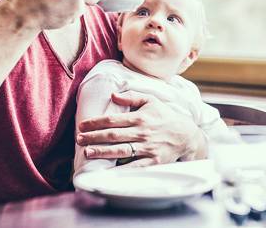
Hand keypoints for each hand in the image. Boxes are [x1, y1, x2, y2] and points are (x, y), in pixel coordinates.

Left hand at [77, 91, 207, 167]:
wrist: (186, 135)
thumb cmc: (166, 116)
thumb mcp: (151, 100)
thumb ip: (132, 96)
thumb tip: (113, 94)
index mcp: (140, 117)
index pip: (113, 120)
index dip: (95, 122)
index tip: (82, 125)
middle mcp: (142, 132)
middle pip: (113, 135)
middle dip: (93, 137)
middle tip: (79, 139)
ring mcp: (147, 148)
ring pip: (120, 150)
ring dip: (102, 152)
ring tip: (88, 151)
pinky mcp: (153, 162)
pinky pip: (134, 167)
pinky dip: (120, 169)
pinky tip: (107, 170)